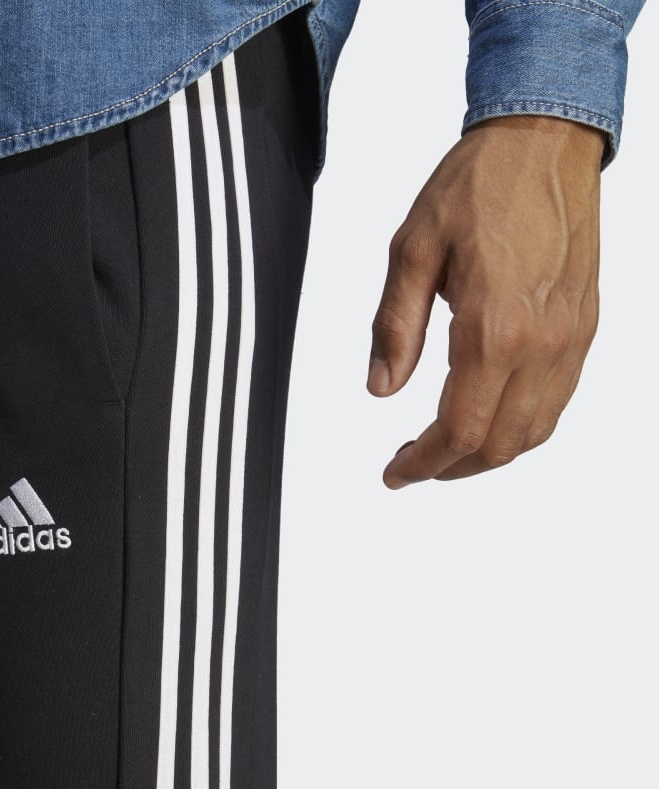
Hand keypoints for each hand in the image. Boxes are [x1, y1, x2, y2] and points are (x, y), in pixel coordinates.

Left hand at [369, 115, 605, 488]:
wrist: (544, 140)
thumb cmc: (477, 185)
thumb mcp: (411, 251)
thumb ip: (394, 327)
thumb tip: (380, 388)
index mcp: (493, 326)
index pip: (459, 428)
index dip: (423, 463)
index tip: (394, 472)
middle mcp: (541, 341)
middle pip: (499, 444)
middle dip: (450, 468)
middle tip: (411, 464)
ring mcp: (570, 337)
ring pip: (534, 431)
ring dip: (486, 455)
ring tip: (443, 449)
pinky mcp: (583, 327)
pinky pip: (556, 400)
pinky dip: (520, 427)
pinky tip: (487, 417)